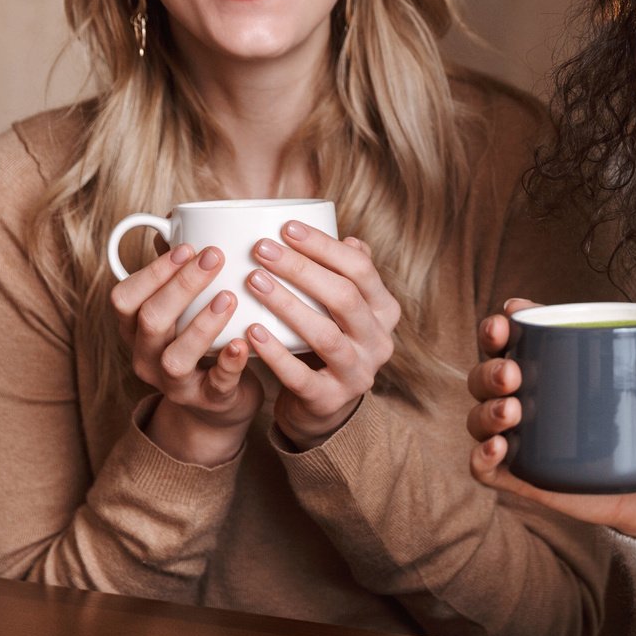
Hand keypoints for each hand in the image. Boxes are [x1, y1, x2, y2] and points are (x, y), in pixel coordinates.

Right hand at [110, 243, 264, 467]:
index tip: (187, 246)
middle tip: (215, 256)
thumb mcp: (182, 308)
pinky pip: (216, 384)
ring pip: (176, 357)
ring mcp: (174, 384)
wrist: (218, 404)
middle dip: (181, 285)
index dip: (153, 271)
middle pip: (149, 321)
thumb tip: (176, 220)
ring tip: (228, 296)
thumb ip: (176, 272)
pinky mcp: (208, 402)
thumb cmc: (200, 342)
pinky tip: (244, 342)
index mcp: (135, 330)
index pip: (125, 298)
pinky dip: (230, 362)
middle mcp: (146, 357)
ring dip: (202, 323)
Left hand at [242, 221, 399, 449]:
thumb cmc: (329, 342)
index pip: (361, 269)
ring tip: (253, 281)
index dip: (324, 246)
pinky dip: (275, 353)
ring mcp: (358, 373)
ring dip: (287, 304)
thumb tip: (349, 238)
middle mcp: (379, 342)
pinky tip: (251, 331)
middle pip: (344, 297)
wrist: (324, 407)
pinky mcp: (330, 400)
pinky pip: (300, 375)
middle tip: (262, 249)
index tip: (286, 228)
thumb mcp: (345, 310)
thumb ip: (348, 277)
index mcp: (384, 311)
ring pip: (325, 335)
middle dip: (301, 269)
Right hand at [465, 300, 635, 539]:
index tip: (510, 318)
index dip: (499, 324)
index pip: (507, 336)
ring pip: (478, 417)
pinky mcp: (522, 475)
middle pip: (485, 375)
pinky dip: (481, 455)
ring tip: (511, 410)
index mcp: (546, 362)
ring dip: (487, 410)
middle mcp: (525, 395)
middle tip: (512, 373)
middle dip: (490, 369)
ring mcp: (520, 437)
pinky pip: (483, 467)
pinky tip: (500, 448)